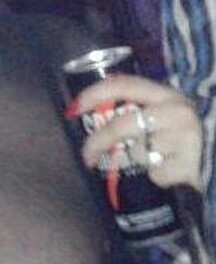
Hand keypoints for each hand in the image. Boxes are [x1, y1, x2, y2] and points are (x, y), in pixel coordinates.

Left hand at [66, 75, 201, 190]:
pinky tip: (167, 174)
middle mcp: (177, 112)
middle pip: (122, 124)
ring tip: (149, 161)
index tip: (73, 109)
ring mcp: (186, 139)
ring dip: (134, 161)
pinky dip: (155, 178)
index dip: (93, 95)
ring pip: (137, 152)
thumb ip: (136, 109)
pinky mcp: (190, 166)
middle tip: (87, 155)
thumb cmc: (183, 137)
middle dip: (98, 141)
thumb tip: (88, 112)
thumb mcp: (164, 114)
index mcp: (166, 94)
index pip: (122, 85)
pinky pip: (155, 174)